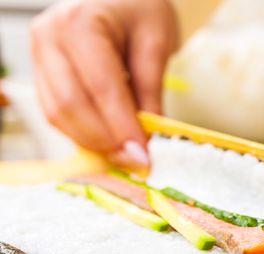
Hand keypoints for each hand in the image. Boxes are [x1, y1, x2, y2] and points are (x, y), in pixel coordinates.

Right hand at [31, 0, 178, 166]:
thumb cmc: (140, 10)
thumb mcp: (156, 43)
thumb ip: (151, 91)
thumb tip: (147, 140)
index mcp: (81, 23)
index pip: (101, 86)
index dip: (122, 126)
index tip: (143, 155)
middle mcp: (49, 38)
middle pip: (69, 105)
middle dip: (105, 140)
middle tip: (136, 162)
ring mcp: (39, 56)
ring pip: (57, 114)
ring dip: (92, 142)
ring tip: (125, 155)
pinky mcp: (42, 73)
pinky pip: (55, 113)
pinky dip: (82, 133)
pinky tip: (108, 142)